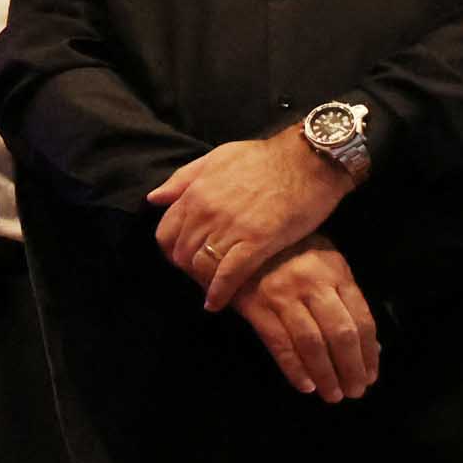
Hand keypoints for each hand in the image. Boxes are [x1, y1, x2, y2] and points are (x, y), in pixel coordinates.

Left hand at [152, 132, 353, 307]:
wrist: (308, 160)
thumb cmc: (265, 157)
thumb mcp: (216, 158)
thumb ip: (183, 179)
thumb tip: (154, 199)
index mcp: (195, 193)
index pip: (165, 231)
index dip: (170, 248)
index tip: (182, 257)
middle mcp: (206, 212)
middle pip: (181, 252)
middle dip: (187, 267)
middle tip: (199, 277)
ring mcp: (230, 228)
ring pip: (202, 266)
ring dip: (203, 281)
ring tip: (210, 289)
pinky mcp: (257, 242)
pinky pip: (229, 274)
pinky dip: (220, 293)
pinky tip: (216, 304)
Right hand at [233, 239, 381, 402]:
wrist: (235, 241)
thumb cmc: (288, 253)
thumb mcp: (326, 265)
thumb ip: (347, 301)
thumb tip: (372, 347)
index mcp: (335, 272)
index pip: (361, 319)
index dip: (369, 353)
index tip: (371, 376)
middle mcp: (311, 283)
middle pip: (340, 334)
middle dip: (351, 368)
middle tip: (355, 392)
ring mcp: (281, 294)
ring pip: (311, 342)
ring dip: (325, 374)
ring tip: (332, 394)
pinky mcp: (255, 304)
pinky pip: (279, 342)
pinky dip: (294, 367)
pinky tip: (305, 385)